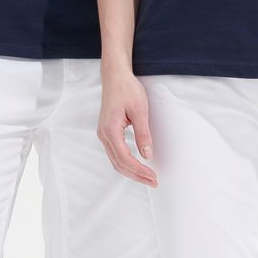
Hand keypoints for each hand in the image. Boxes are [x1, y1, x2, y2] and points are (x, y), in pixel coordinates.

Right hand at [97, 67, 157, 186]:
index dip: (139, 170)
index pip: (125, 158)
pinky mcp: (107, 132)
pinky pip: (115, 153)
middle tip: (153, 182)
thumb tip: (147, 155)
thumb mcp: (139, 110)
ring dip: (131, 171)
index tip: (153, 176)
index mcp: (110, 129)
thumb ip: (143, 133)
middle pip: (118, 164)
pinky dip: (126, 163)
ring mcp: (104, 134)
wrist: (115, 76)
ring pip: (115, 161)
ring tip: (147, 176)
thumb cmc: (126, 89)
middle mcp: (104, 134)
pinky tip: (137, 164)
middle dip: (136, 175)